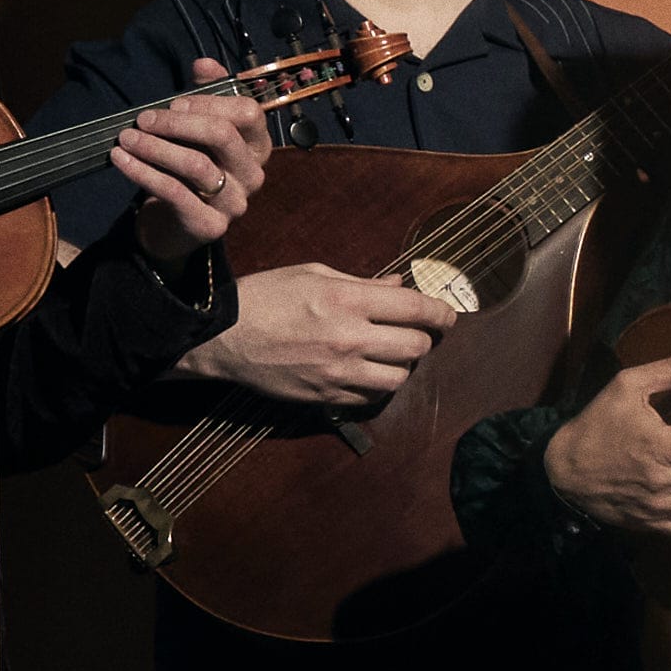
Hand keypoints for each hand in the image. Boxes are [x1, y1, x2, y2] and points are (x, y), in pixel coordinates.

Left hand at [120, 58, 274, 261]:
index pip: (247, 113)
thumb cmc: (188, 167)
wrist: (174, 223)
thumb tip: (204, 63)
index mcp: (257, 145)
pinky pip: (175, 193)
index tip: (174, 102)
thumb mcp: (197, 129)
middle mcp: (253, 174)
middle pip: (223, 135)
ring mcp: (235, 202)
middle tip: (143, 119)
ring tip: (126, 138)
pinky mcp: (210, 225)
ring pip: (196, 164)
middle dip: (177, 122)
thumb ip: (205, 95)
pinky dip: (142, 172)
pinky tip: (121, 160)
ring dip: (154, 146)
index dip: (210, 102)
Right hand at [181, 262, 436, 410]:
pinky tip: (367, 370)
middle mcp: (350, 338)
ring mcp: (339, 372)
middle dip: (423, 338)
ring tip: (389, 353)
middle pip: (415, 347)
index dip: (441, 313)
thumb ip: (363, 283)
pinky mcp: (328, 397)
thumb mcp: (313, 273)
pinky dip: (378, 384)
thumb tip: (400, 287)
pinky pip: (372, 397)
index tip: (447, 316)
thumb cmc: (266, 296)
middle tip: (415, 332)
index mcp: (347, 300)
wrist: (223, 337)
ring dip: (402, 365)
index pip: (416, 310)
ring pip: (399, 378)